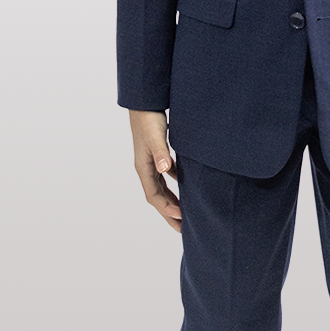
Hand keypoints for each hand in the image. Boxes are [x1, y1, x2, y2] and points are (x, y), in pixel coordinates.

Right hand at [128, 109, 181, 232]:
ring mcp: (151, 161)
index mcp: (143, 167)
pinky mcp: (158, 153)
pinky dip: (175, 183)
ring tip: (184, 213)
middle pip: (157, 197)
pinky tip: (186, 184)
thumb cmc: (149, 118)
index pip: (154, 195)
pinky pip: (166, 174)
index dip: (167, 208)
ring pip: (161, 187)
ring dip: (172, 200)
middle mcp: (146, 167)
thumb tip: (164, 169)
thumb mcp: (156, 136)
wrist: (144, 101)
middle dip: (169, 213)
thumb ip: (161, 152)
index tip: (182, 218)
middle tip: (182, 229)